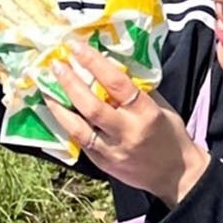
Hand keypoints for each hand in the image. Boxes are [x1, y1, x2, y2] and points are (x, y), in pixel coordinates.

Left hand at [44, 39, 209, 206]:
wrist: (176, 176)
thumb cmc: (170, 136)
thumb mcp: (161, 107)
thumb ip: (137, 89)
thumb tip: (110, 66)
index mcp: (146, 113)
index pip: (117, 83)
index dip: (94, 62)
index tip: (76, 47)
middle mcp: (128, 133)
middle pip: (92, 106)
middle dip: (70, 83)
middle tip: (56, 65)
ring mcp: (113, 151)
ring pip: (78, 129)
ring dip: (59, 107)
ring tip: (45, 88)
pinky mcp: (103, 165)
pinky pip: (80, 142)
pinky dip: (66, 124)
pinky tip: (57, 111)